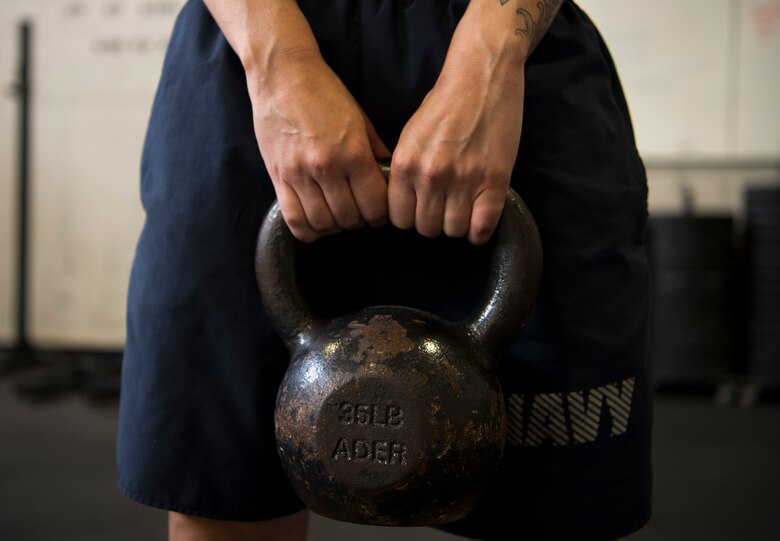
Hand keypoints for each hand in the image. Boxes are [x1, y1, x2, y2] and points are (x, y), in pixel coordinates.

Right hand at [247, 51, 389, 241]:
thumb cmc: (325, 94)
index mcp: (353, 153)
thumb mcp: (361, 120)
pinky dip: (308, 230)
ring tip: (338, 215)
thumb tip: (392, 181)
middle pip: (350, 218)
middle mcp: (327, 167)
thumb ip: (377, 153)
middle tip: (358, 212)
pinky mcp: (278, 177)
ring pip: (323, 223)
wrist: (283, 75)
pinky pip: (294, 220)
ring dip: (335, 226)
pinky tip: (316, 222)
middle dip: (359, 220)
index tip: (377, 212)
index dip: (380, 215)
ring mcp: (299, 174)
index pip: (374, 205)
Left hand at [388, 8, 526, 244]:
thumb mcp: (410, 136)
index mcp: (405, 164)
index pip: (399, 219)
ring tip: (463, 208)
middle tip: (444, 206)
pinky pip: (482, 228)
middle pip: (426, 229)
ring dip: (458, 224)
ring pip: (454, 231)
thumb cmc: (445, 103)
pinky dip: (480, 231)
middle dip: (434, 222)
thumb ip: (405, 171)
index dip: (410, 217)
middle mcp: (430, 176)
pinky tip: (480, 218)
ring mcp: (464, 181)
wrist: (482, 75)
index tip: (421, 209)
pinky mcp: (494, 182)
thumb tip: (405, 205)